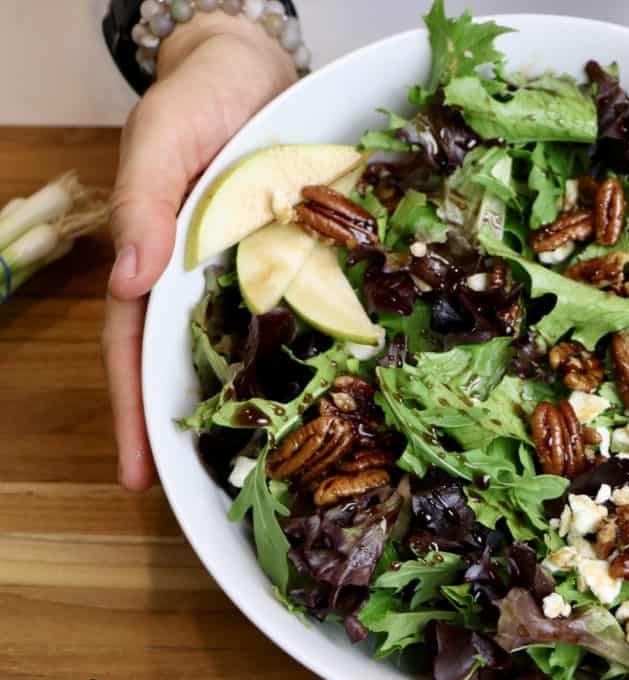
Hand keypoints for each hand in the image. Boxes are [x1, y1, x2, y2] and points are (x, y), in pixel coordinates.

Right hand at [104, 13, 295, 489]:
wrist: (257, 68)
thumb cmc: (199, 97)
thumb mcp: (162, 139)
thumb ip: (144, 203)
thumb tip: (128, 280)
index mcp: (160, 266)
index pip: (137, 350)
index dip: (134, 413)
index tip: (138, 476)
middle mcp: (206, 283)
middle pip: (194, 367)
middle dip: (196, 433)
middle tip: (210, 500)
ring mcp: (257, 276)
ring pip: (254, 352)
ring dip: (262, 406)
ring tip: (281, 468)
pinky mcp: (302, 261)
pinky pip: (309, 313)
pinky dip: (316, 352)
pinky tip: (338, 388)